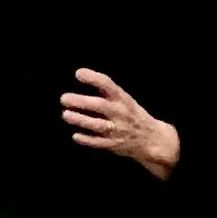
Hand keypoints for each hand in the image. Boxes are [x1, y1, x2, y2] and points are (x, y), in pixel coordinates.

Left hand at [62, 68, 180, 179]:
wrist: (152, 138)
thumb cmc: (131, 114)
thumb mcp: (123, 99)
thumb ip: (104, 89)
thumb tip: (79, 73)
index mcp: (122, 99)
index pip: (108, 85)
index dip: (93, 78)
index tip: (78, 73)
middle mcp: (120, 113)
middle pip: (100, 106)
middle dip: (81, 102)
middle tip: (64, 98)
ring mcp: (118, 130)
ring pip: (98, 125)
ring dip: (81, 120)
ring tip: (65, 114)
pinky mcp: (114, 145)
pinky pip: (99, 143)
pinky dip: (87, 140)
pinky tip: (76, 136)